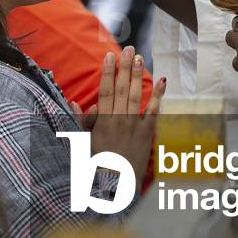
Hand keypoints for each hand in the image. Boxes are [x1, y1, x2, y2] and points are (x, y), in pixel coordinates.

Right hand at [82, 46, 165, 183]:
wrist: (115, 188)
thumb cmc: (96, 166)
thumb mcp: (83, 144)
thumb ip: (81, 123)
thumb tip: (75, 104)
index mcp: (102, 122)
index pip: (105, 91)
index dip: (107, 72)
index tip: (108, 56)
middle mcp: (118, 121)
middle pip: (122, 88)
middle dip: (124, 67)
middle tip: (128, 49)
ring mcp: (134, 127)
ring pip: (136, 96)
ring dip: (138, 75)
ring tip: (139, 57)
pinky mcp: (147, 134)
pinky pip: (154, 111)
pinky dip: (158, 95)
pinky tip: (162, 81)